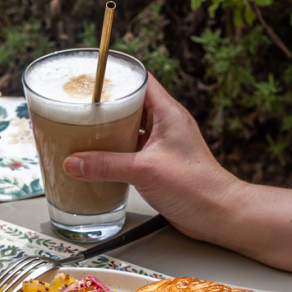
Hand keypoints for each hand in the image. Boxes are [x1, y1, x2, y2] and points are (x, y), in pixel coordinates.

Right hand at [62, 74, 243, 241]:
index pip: (140, 81)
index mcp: (168, 113)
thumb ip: (106, 166)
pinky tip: (99, 158)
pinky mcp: (158, 163)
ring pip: (130, 127)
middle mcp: (166, 124)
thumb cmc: (197, 187)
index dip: (117, 77)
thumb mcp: (145, 171)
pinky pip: (131, 149)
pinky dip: (114, 151)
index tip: (92, 80)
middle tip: (80, 107)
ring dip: (109, 130)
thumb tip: (73, 162)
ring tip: (84, 131)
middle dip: (106, 105)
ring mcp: (162, 144)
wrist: (218, 214)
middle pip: (130, 103)